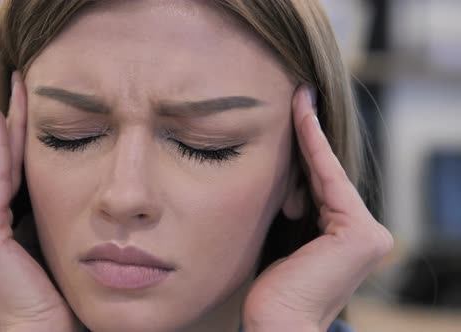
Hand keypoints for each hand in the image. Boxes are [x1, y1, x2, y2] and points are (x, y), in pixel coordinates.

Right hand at [0, 72, 76, 331]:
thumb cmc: (62, 295)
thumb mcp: (61, 243)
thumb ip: (57, 215)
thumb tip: (77, 182)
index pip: (9, 171)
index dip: (20, 136)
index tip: (33, 101)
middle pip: (0, 163)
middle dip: (12, 122)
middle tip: (25, 82)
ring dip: (10, 128)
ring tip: (22, 91)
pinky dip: (4, 151)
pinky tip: (11, 121)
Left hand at [242, 85, 393, 331]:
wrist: (276, 324)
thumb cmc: (272, 291)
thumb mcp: (284, 241)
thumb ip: (295, 214)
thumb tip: (288, 188)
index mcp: (347, 240)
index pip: (324, 186)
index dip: (310, 149)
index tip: (296, 112)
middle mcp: (366, 235)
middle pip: (328, 177)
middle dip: (309, 137)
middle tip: (297, 94)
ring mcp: (369, 235)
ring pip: (328, 174)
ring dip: (308, 137)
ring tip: (295, 98)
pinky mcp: (361, 233)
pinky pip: (327, 178)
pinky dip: (313, 145)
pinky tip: (301, 114)